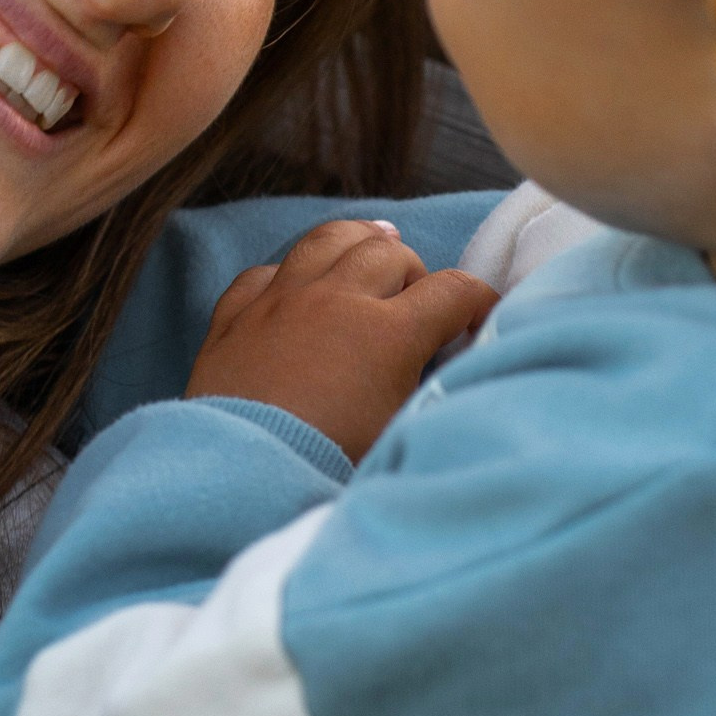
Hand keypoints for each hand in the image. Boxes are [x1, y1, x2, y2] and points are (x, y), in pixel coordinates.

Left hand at [186, 220, 492, 461]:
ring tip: (373, 242)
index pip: (452, 291)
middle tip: (417, 298)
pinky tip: (296, 283)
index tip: (480, 317)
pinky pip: (266, 272)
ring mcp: (281, 301)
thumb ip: (425, 388)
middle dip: (414, 270)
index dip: (478, 299)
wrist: (241, 477)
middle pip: (389, 253)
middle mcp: (336, 300)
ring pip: (327, 240)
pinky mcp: (234, 316)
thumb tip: (438, 366)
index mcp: (388, 334)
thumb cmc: (328, 467)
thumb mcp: (399, 432)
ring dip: (358, 239)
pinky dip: (289, 274)